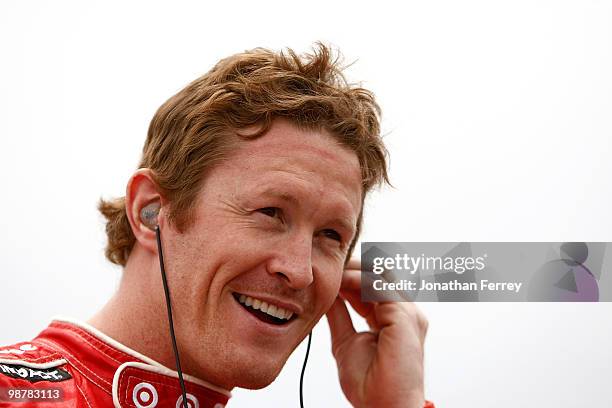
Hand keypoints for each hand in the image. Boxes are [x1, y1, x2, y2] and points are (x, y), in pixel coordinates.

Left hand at [326, 258, 428, 407]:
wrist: (383, 407)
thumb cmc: (369, 384)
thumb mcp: (346, 341)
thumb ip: (340, 317)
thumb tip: (329, 296)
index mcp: (393, 319)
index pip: (372, 286)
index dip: (350, 277)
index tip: (327, 273)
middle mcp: (404, 313)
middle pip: (379, 275)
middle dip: (352, 267)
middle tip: (328, 265)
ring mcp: (407, 313)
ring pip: (380, 275)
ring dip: (353, 270)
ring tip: (331, 271)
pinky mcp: (404, 316)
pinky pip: (378, 286)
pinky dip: (356, 280)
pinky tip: (339, 282)